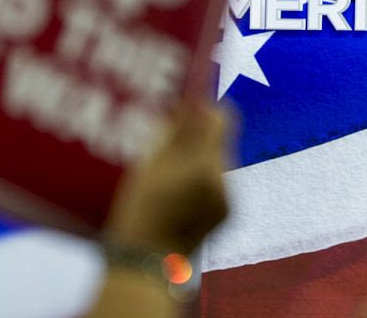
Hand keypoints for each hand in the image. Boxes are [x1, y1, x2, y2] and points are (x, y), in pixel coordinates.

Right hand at [102, 99, 230, 254]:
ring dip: (199, 159)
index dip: (204, 108)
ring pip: (218, 162)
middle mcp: (223, 181)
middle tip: (170, 139)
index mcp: (202, 167)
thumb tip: (187, 102)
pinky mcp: (229, 213)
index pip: (218, 118)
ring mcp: (229, 199)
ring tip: (170, 173)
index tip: (188, 106)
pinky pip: (218, 183)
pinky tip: (179, 193)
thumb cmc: (138, 214)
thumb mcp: (146, 168)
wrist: (146, 265)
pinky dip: (202, 181)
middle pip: (219, 140)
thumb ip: (171, 132)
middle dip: (198, 136)